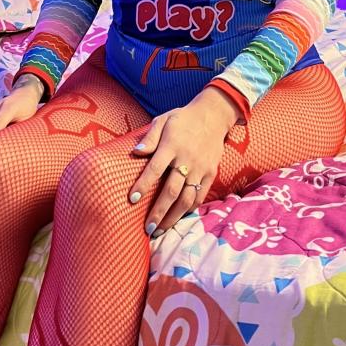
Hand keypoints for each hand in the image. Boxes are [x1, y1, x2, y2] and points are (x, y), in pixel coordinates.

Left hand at [129, 87, 238, 238]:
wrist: (214, 115)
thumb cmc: (182, 119)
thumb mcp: (163, 120)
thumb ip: (150, 137)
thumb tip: (135, 151)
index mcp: (172, 146)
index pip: (155, 169)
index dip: (143, 185)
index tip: (132, 199)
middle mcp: (187, 160)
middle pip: (171, 191)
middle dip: (158, 212)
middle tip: (147, 229)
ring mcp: (201, 169)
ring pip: (186, 198)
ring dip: (173, 217)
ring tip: (161, 230)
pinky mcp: (211, 173)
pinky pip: (200, 196)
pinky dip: (189, 209)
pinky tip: (178, 218)